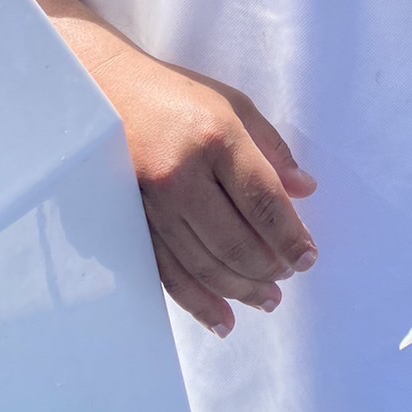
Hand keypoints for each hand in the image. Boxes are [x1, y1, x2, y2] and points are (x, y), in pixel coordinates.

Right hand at [93, 51, 317, 336]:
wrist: (102, 93)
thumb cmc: (176, 95)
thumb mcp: (233, 105)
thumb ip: (272, 149)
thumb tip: (306, 191)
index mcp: (216, 138)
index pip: (262, 200)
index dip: (289, 236)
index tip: (308, 259)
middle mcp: (181, 175)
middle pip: (234, 241)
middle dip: (268, 269)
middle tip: (288, 279)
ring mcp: (150, 204)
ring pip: (202, 265)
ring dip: (239, 290)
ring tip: (266, 300)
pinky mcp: (128, 224)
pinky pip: (166, 273)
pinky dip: (197, 302)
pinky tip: (222, 318)